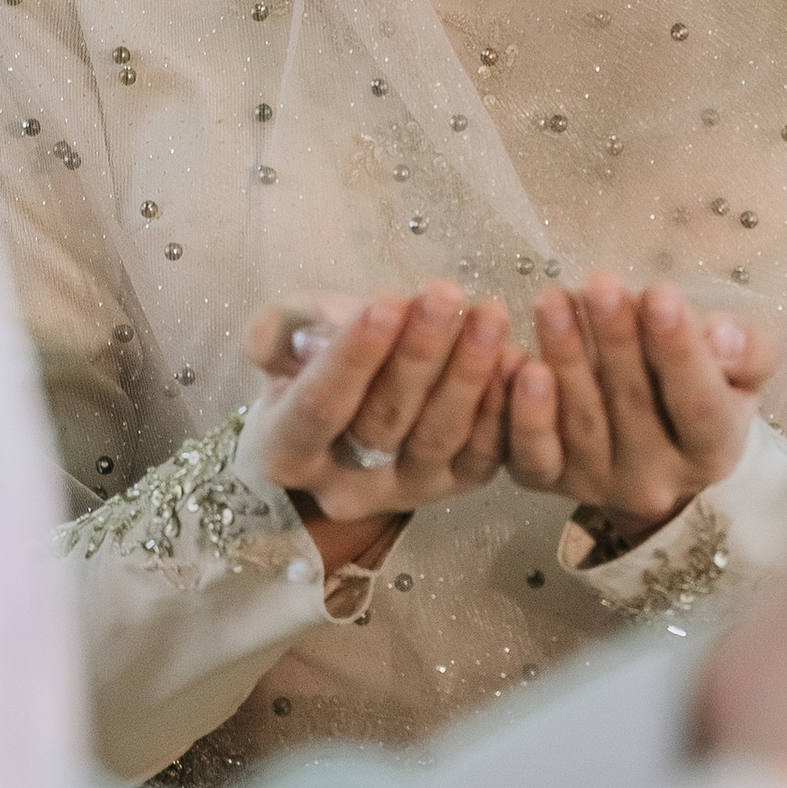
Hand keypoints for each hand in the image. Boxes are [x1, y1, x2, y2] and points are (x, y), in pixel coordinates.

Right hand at [243, 283, 513, 570]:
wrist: (349, 408)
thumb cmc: (311, 364)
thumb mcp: (283, 337)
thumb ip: (275, 331)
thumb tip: (269, 340)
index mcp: (288, 453)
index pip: (318, 408)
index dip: (351, 358)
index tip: (385, 302)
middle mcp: (345, 487)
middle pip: (384, 422)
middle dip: (419, 354)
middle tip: (445, 295)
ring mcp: (404, 492)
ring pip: (439, 439)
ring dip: (469, 374)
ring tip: (489, 316)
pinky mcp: (455, 487)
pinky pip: (484, 456)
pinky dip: (503, 408)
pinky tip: (516, 359)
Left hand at [505, 274, 776, 530]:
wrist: (655, 446)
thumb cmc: (703, 386)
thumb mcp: (743, 365)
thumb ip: (747, 348)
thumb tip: (723, 337)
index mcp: (711, 451)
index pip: (699, 404)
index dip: (680, 351)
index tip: (662, 294)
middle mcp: (656, 479)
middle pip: (634, 407)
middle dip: (615, 338)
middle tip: (599, 284)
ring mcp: (598, 484)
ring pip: (579, 424)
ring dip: (563, 357)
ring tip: (553, 301)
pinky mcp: (549, 480)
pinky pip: (530, 453)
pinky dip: (518, 410)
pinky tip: (513, 358)